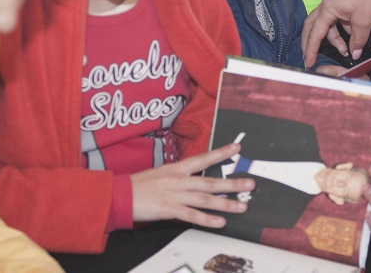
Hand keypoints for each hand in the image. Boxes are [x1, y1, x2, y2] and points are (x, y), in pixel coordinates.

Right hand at [131, 143, 254, 227]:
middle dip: (232, 183)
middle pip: (210, 181)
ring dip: (225, 203)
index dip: (220, 153)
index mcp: (177, 168)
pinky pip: (191, 216)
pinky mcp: (169, 210)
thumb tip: (196, 181)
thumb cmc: (139, 185)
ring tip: (241, 206)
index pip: (203, 158)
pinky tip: (220, 222)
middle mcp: (179, 180)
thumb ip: (180, 177)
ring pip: (205, 199)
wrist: (120, 195)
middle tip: (250, 184)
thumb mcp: (162, 173)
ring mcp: (175, 195)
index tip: (236, 148)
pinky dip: (207, 220)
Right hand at [302, 0, 370, 65]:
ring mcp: (334, 2)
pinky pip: (337, 19)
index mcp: (327, 8)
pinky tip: (352, 36)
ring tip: (346, 50)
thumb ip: (357, 40)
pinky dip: (341, 30)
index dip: (311, 49)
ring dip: (333, 38)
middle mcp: (327, 4)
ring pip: (327, 24)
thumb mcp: (363, 21)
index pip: (315, 33)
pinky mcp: (342, 1)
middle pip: (313, 26)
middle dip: (311, 43)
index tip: (309, 62)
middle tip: (311, 57)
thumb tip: (354, 54)